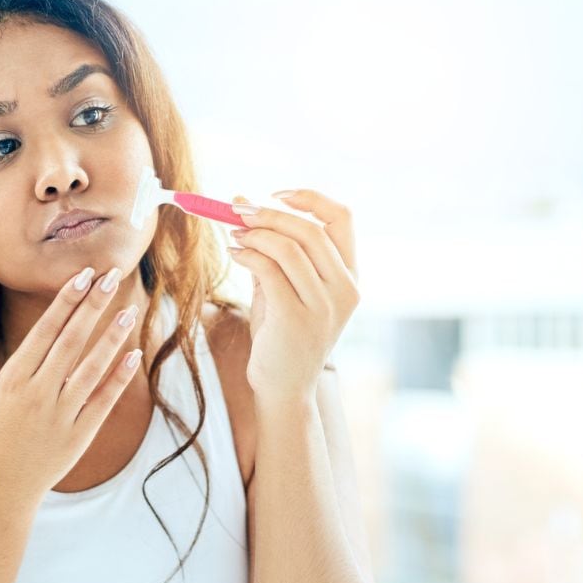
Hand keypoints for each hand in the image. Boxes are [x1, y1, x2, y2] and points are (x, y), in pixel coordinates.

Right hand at [0, 266, 141, 502]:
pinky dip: (120, 375)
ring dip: (112, 335)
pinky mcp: (79, 435)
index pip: (45, 330)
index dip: (67, 301)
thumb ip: (27, 366)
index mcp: (13, 378)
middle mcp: (37, 392)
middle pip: (71, 339)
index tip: (84, 275)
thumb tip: (55, 330)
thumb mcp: (0, 395)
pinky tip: (134, 354)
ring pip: (92, 366)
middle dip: (93, 304)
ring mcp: (59, 414)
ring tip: (129, 308)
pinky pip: (104, 400)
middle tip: (112, 276)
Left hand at [226, 190, 358, 403]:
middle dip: (269, 214)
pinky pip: (269, 270)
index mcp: (349, 277)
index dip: (311, 198)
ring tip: (233, 236)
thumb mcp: (284, 288)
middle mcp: (344, 289)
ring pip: (288, 248)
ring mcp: (323, 306)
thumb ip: (269, 248)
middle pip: (310, 229)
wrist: (284, 388)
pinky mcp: (296, 318)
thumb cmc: (282, 336)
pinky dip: (248, 255)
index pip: (342, 219)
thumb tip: (240, 201)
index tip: (277, 195)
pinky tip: (235, 255)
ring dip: (253, 234)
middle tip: (238, 211)